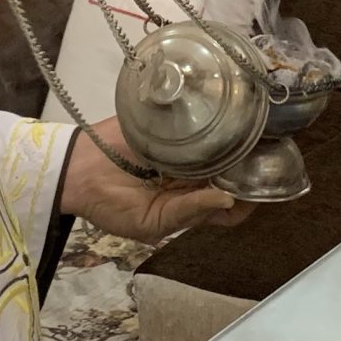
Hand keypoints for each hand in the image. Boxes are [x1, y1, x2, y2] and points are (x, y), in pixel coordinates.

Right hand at [59, 121, 253, 240]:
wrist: (76, 171)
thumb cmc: (110, 204)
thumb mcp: (149, 223)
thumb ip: (187, 212)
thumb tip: (226, 201)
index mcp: (188, 205)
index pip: (229, 209)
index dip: (247, 202)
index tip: (260, 189)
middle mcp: (191, 178)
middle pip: (230, 176)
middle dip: (247, 168)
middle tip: (264, 155)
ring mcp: (183, 152)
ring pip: (221, 149)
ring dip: (236, 144)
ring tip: (253, 135)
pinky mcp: (171, 127)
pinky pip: (198, 124)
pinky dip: (213, 122)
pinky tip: (227, 117)